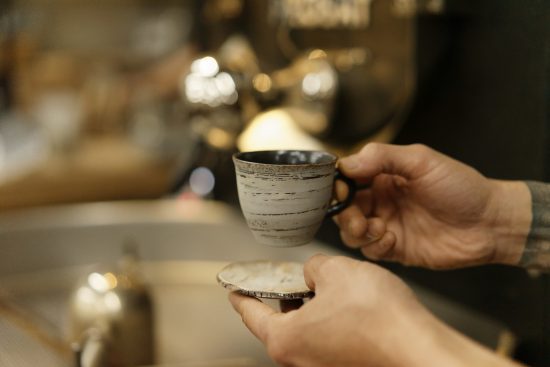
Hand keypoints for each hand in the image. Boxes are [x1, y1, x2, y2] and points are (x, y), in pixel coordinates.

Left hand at [229, 254, 522, 366]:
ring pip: (305, 331)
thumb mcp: (336, 271)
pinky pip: (325, 340)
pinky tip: (347, 304)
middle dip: (284, 295)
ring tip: (324, 285)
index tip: (233, 286)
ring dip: (310, 307)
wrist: (419, 351)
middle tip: (289, 276)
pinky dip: (328, 320)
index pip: (250, 313)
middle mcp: (299, 360)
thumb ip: (314, 267)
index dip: (241, 293)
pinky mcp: (344, 366)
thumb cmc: (377, 316)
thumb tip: (315, 274)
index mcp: (285, 339)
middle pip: (279, 323)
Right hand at [335, 143, 530, 268]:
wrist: (489, 223)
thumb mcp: (421, 161)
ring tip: (378, 228)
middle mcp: (381, 200)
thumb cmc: (461, 187)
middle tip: (357, 218)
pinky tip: (393, 239)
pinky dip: (375, 246)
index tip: (339, 190)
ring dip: (357, 231)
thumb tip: (346, 164)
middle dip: (344, 213)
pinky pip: (370, 251)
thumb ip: (382, 157)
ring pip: (351, 232)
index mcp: (383, 175)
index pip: (347, 178)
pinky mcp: (395, 249)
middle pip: (343, 208)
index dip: (337, 185)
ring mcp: (387, 225)